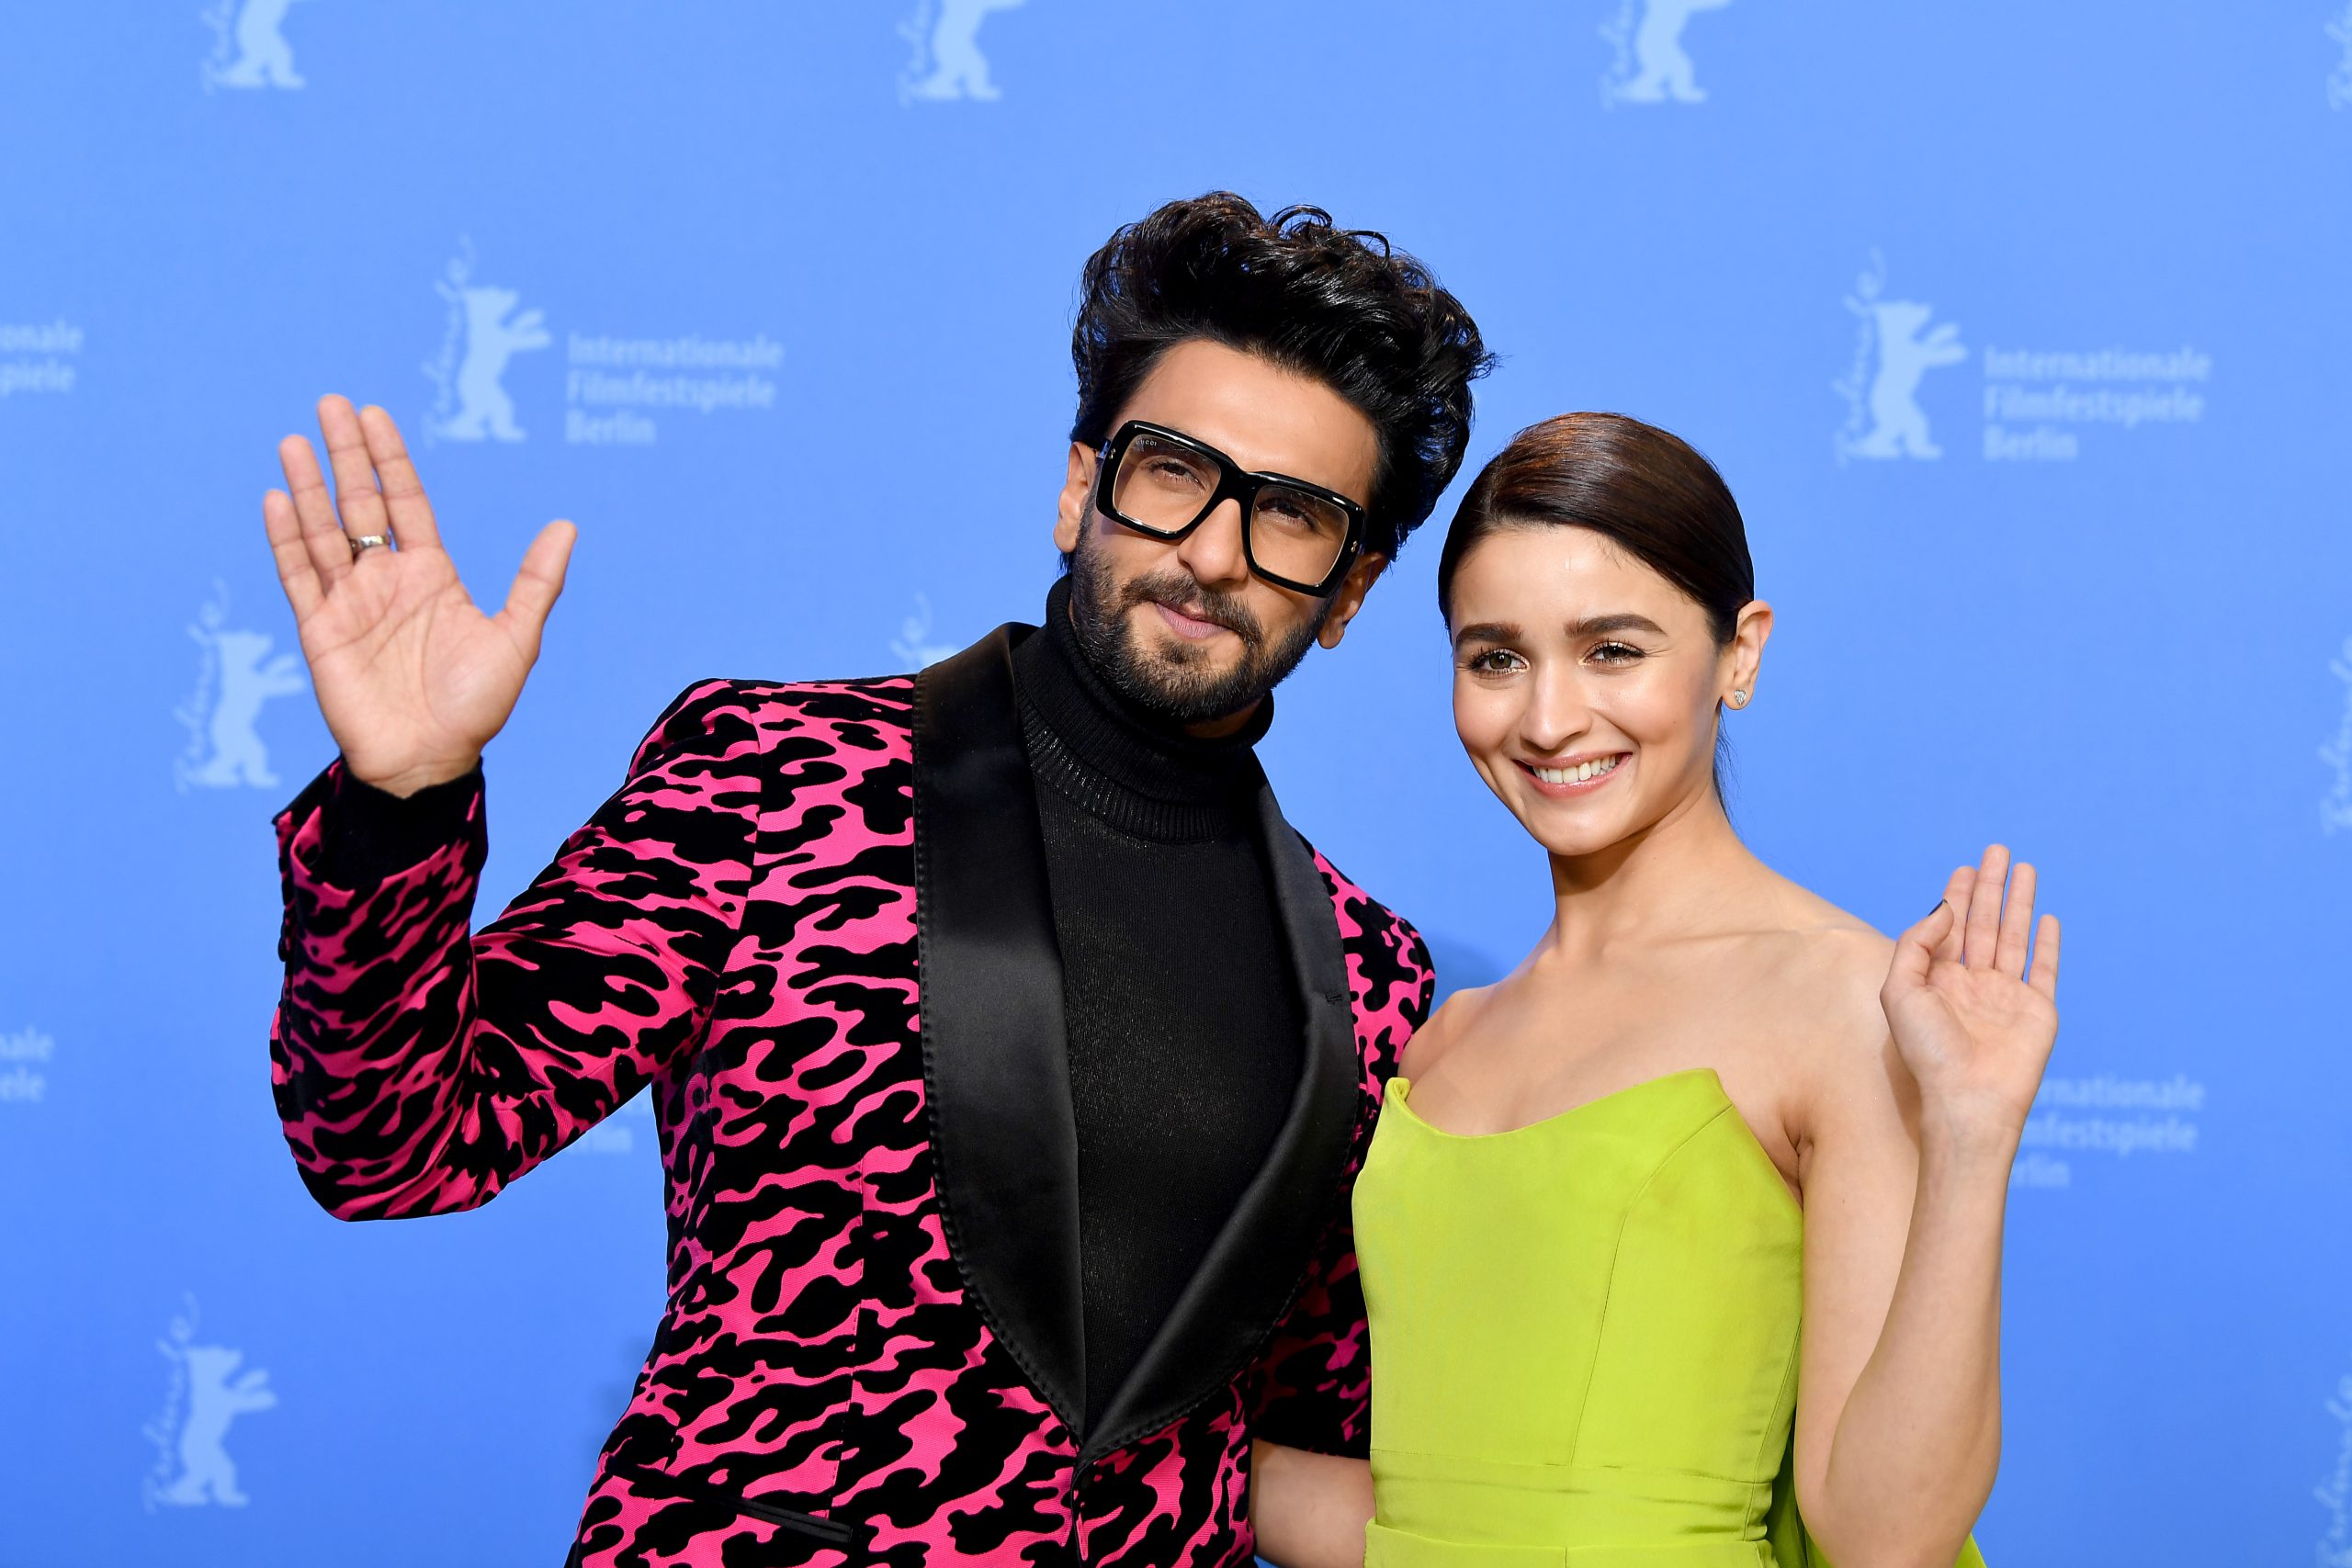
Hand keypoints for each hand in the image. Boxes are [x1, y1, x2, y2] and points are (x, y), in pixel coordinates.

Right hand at [261, 395, 575, 795]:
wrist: (430, 761)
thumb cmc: (476, 706)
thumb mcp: (516, 637)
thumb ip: (536, 581)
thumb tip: (567, 524)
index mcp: (431, 575)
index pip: (406, 503)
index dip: (390, 460)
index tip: (375, 415)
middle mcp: (386, 581)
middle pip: (361, 505)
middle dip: (346, 456)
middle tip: (331, 403)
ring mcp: (350, 603)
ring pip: (323, 533)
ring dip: (308, 487)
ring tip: (295, 440)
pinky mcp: (320, 631)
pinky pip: (299, 576)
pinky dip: (287, 539)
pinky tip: (277, 499)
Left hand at [1881, 845, 2061, 1147]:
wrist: (1968, 1099)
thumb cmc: (1928, 1052)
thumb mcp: (1900, 990)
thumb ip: (1917, 943)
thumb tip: (1945, 908)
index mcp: (1938, 981)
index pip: (1950, 928)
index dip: (1957, 896)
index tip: (1965, 867)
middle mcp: (1972, 985)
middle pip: (1983, 924)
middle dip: (1990, 887)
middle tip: (1997, 851)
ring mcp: (2006, 997)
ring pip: (2014, 938)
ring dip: (2019, 903)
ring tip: (2025, 868)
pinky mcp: (2037, 1011)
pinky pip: (2043, 969)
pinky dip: (2046, 944)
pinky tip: (2047, 918)